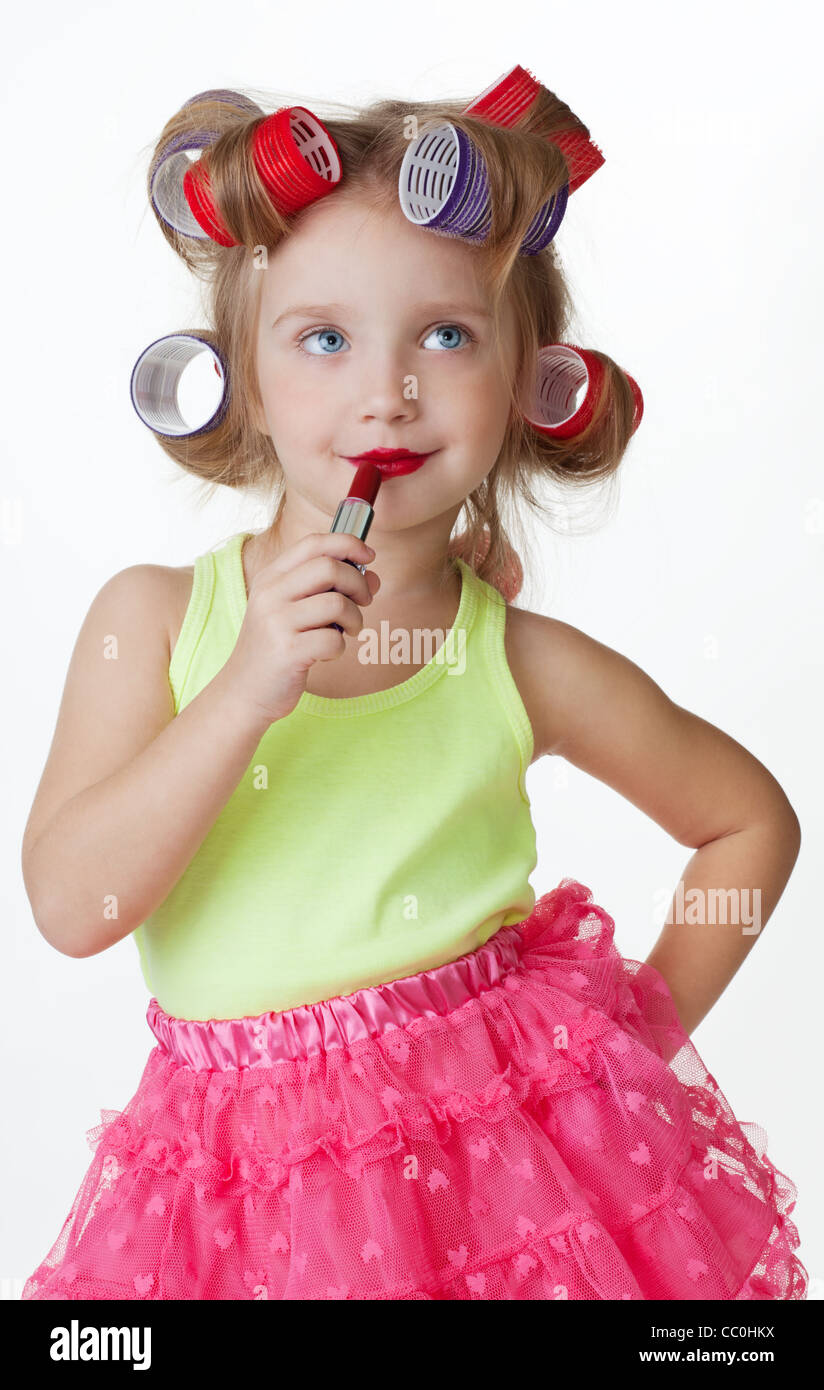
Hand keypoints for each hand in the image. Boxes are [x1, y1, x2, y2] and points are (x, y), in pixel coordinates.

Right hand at [219, 531, 379, 726]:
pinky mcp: (287, 652)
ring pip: (337, 604)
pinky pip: (333, 640)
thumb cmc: (277, 647)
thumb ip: (332, 590)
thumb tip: (374, 579)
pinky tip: (327, 653)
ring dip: (354, 618)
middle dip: (358, 585)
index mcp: (271, 577)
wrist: (245, 691)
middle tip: (362, 602)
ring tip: (347, 631)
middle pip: (330, 568)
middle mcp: (270, 594)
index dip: (348, 543)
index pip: (314, 543)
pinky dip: (339, 647)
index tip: (368, 556)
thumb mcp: (297, 611)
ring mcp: (276, 622)